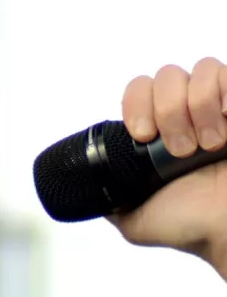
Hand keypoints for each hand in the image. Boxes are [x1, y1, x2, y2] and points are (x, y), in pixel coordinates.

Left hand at [107, 58, 226, 279]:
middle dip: (167, 110)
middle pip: (166, 76)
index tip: (143, 136)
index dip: (136, 105)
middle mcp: (192, 113)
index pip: (138, 90)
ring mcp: (222, 107)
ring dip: (199, 107)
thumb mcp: (134, 218)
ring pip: (200, 70)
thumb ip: (109, 197)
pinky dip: (225, 95)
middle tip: (179, 150)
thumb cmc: (194, 226)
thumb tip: (84, 185)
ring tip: (209, 145)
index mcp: (162, 131)